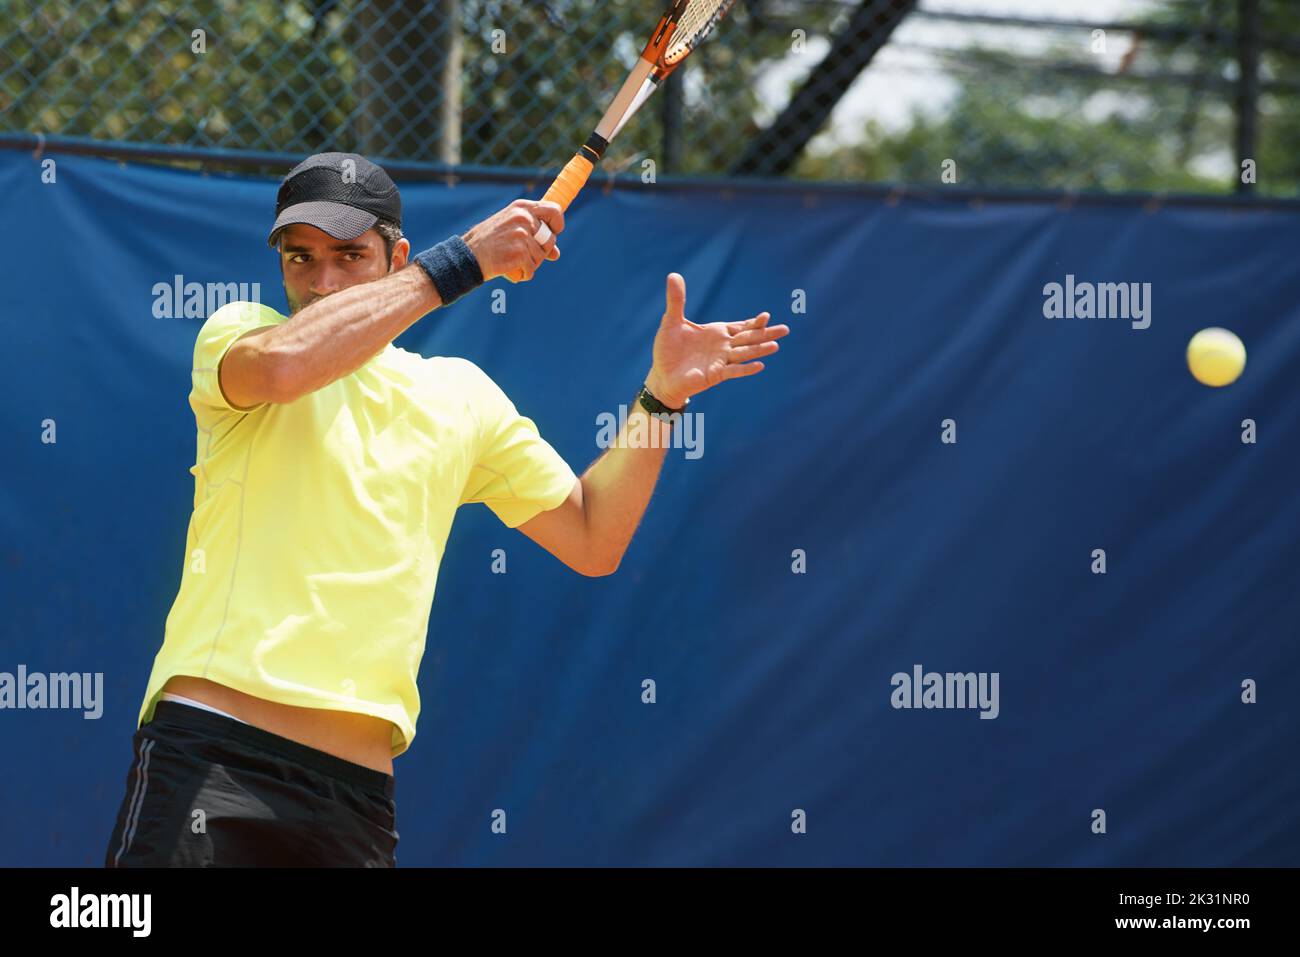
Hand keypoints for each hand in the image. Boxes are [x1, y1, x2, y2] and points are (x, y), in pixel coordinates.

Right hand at [461, 199, 563, 283]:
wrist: (468, 255)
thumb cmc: (490, 242)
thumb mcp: (512, 230)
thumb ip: (535, 236)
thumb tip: (556, 254)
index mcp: (522, 208)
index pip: (555, 210)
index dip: (557, 224)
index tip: (553, 233)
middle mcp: (524, 218)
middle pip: (551, 239)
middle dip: (542, 250)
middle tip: (524, 253)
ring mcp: (522, 235)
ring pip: (541, 256)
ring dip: (530, 263)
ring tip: (513, 260)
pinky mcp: (520, 253)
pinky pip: (532, 269)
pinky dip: (524, 274)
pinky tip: (512, 270)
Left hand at [644, 273, 788, 408]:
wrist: (662, 375)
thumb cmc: (668, 350)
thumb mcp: (672, 322)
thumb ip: (676, 300)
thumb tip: (673, 275)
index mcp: (716, 332)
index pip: (739, 326)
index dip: (753, 322)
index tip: (767, 316)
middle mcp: (722, 346)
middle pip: (748, 338)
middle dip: (766, 334)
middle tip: (786, 330)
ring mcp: (720, 361)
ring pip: (744, 353)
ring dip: (759, 349)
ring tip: (776, 345)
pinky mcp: (715, 374)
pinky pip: (733, 371)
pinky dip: (746, 369)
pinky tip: (760, 365)